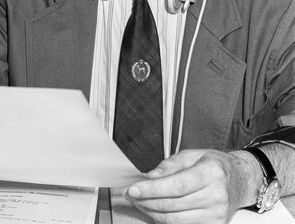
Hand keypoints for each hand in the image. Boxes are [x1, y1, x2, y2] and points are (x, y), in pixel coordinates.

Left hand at [124, 149, 259, 223]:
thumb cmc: (215, 164)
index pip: (176, 185)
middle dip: (146, 201)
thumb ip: (170, 165)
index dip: (151, 189)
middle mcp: (216, 195)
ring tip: (140, 202)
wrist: (240, 180)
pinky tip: (155, 210)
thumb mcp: (193, 154)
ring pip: (175, 219)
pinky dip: (165, 220)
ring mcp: (216, 215)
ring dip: (152, 212)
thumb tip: (150, 177)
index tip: (133, 189)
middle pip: (172, 204)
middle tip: (130, 195)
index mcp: (211, 172)